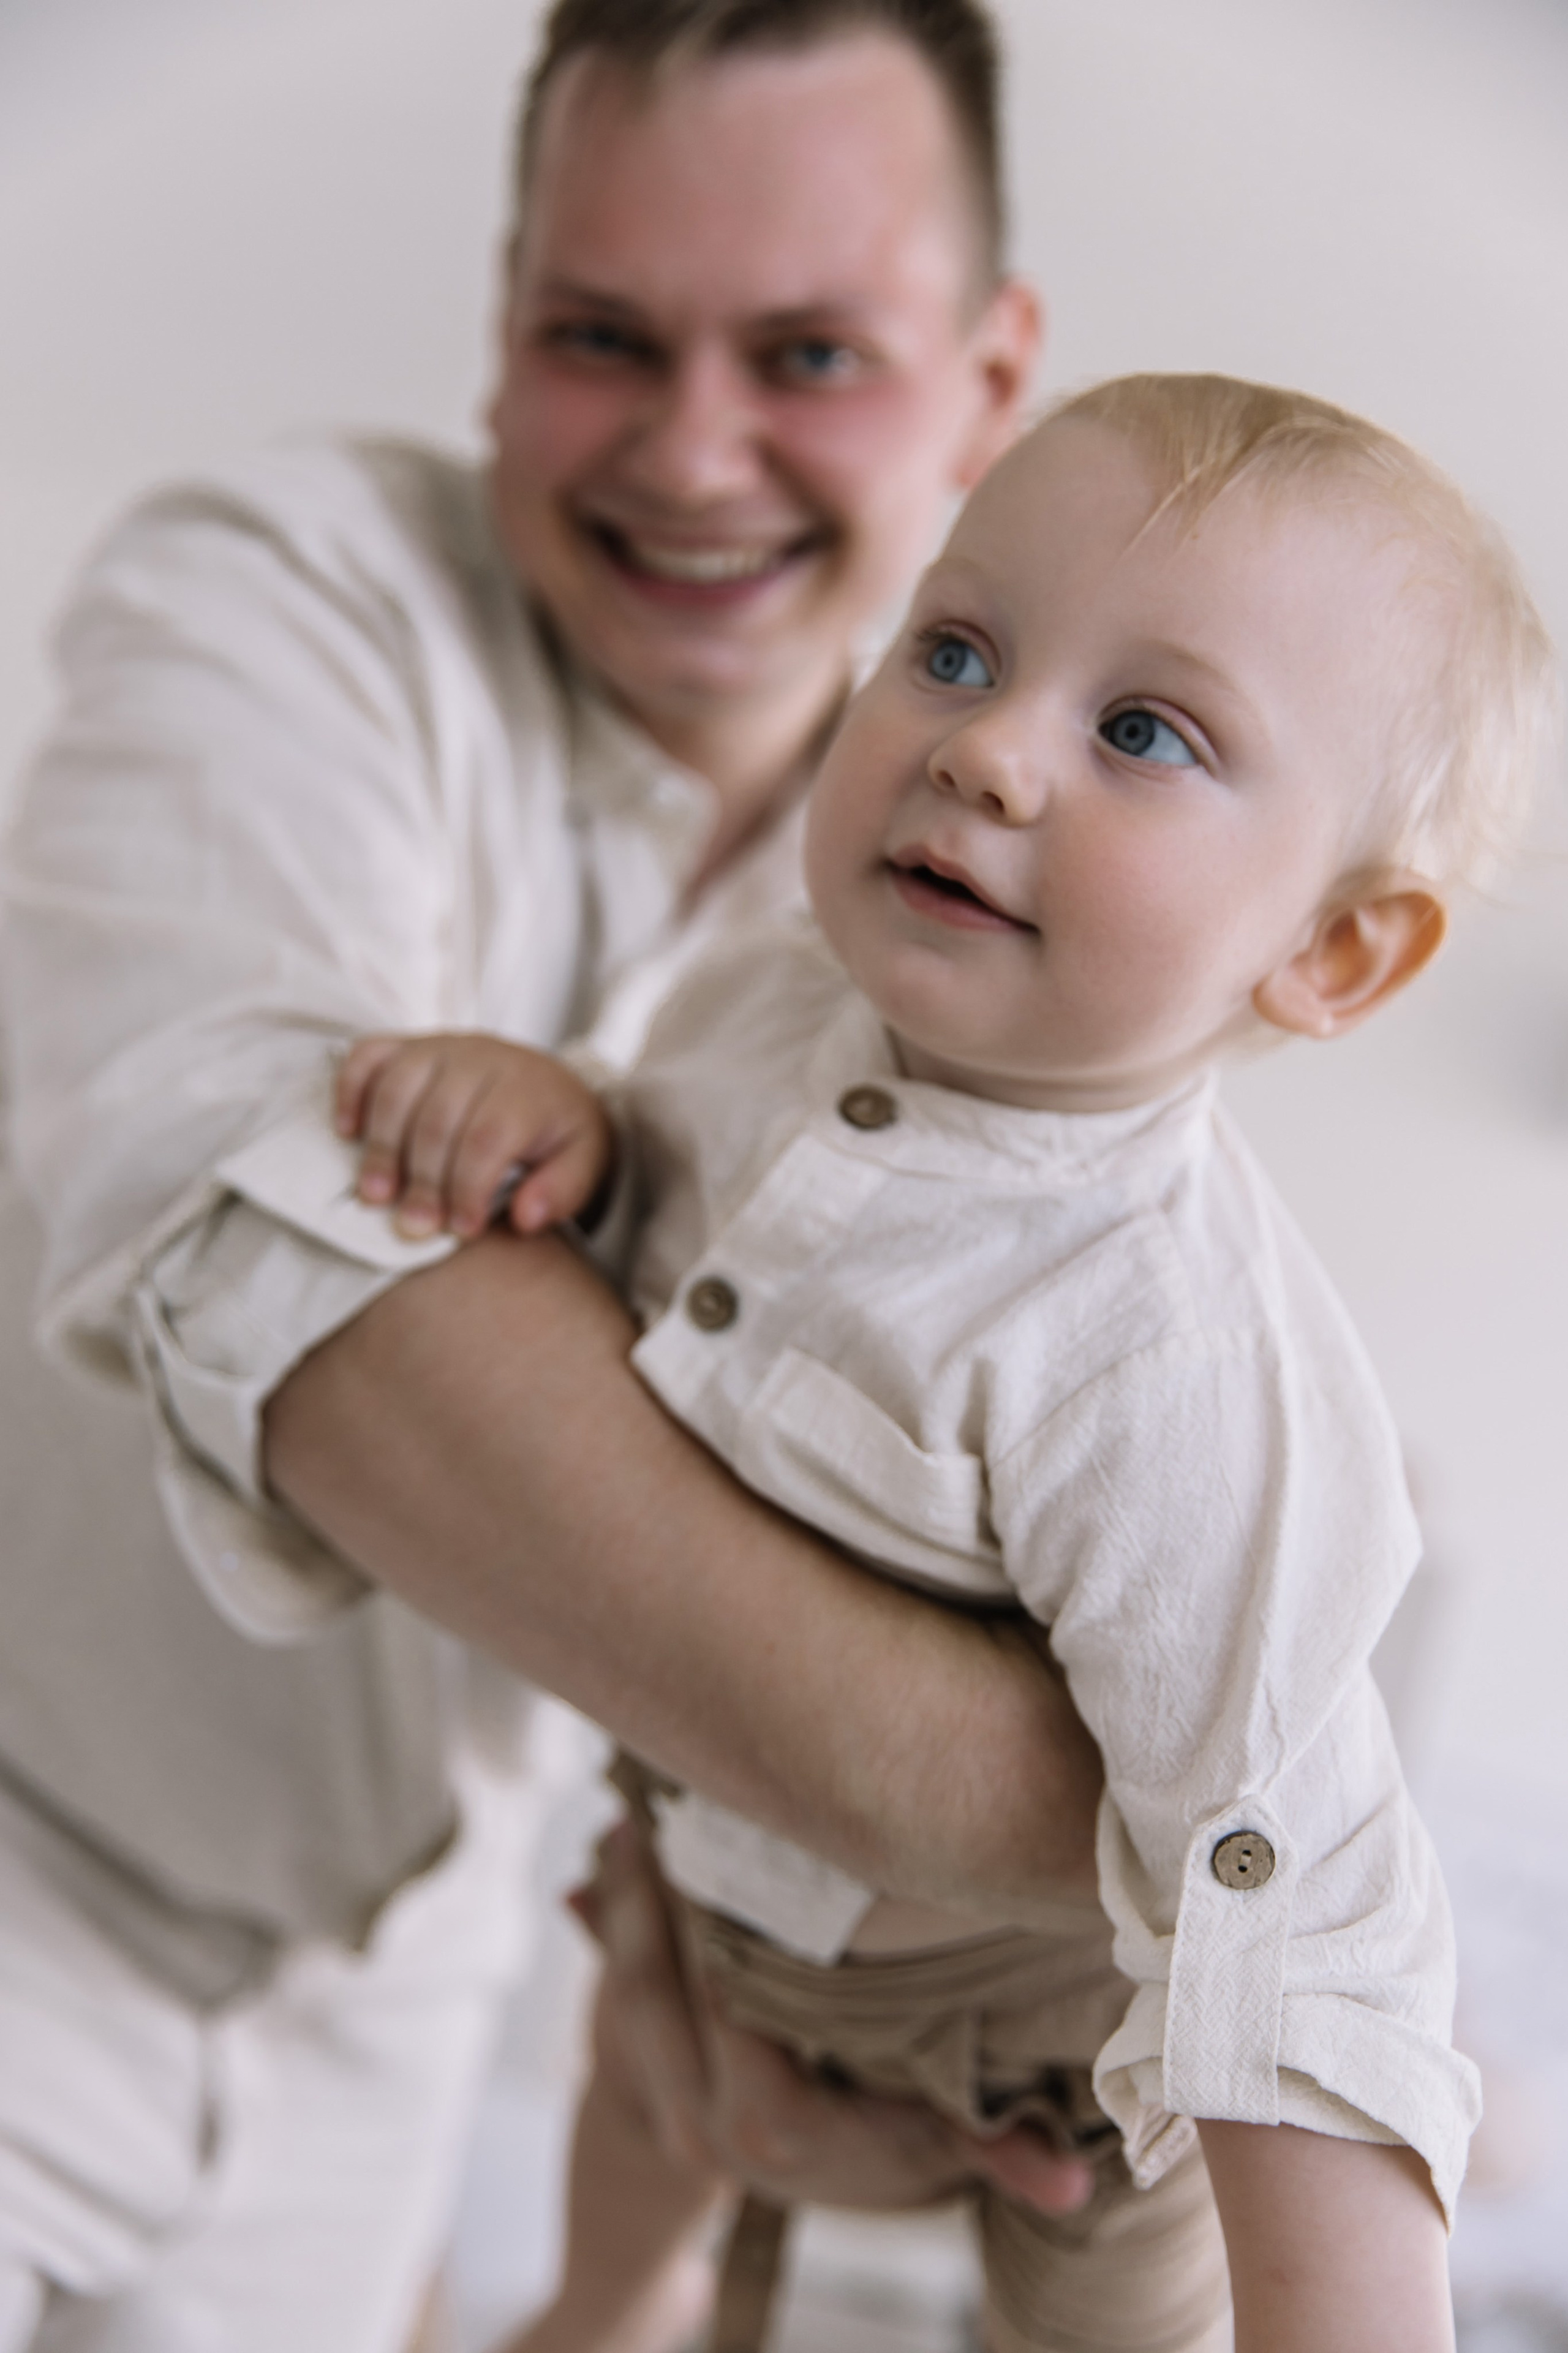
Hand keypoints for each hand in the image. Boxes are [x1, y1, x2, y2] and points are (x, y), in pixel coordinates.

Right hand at [335, 1031, 612, 1240]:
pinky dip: (350, 1090)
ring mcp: (441, 1046)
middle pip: (439, 1117)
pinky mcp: (409, 1045)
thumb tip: (525, 1218)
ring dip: (383, 1145)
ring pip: (399, 1087)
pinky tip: (347, 1133)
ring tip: (375, 1197)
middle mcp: (482, 1058)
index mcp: (527, 1089)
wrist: (550, 1087)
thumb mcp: (584, 1164)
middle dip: (423, 1178)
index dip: (469, 1186)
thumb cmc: (559, 1136)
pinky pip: (369, 1056)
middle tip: (413, 1226)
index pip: (488, 1137)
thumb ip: (563, 1191)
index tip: (462, 1230)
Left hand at [578, 1818, 1095, 2218]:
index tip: (735, 1839)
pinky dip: (610, 1908)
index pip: (732, 2010)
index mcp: (773, 2126)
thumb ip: (998, 2155)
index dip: (724, 1927)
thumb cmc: (882, 2145)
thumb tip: (1071, 2181)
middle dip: (663, 1891)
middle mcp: (703, 2126)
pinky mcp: (627, 2064)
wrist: (782, 2181)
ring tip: (638, 1806)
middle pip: (659, 1988)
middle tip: (674, 1793)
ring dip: (629, 1893)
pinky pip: (609, 1979)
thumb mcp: (941, 2145)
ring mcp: (658, 2100)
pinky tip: (617, 1842)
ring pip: (625, 1981)